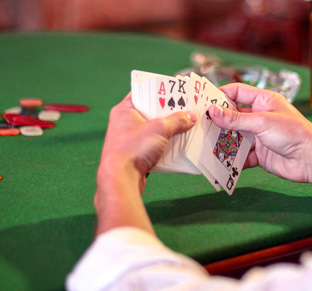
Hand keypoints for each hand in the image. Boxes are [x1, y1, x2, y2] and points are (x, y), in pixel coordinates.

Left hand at [94, 93, 195, 235]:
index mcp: (125, 110)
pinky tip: (179, 145)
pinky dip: (165, 144)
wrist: (121, 179)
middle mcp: (125, 123)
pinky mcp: (136, 154)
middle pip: (151, 112)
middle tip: (187, 109)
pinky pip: (154, 145)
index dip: (160, 91)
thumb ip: (177, 121)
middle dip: (169, 112)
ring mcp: (130, 139)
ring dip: (169, 130)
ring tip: (187, 126)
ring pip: (154, 130)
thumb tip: (190, 116)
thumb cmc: (133, 148)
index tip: (176, 91)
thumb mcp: (159, 129)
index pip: (143, 92)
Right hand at [209, 83, 311, 183]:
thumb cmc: (293, 133)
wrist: (311, 160)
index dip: (220, 94)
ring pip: (235, 137)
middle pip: (233, 116)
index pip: (237, 92)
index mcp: (264, 101)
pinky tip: (220, 160)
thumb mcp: (262, 122)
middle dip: (218, 121)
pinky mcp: (259, 154)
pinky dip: (232, 158)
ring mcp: (259, 136)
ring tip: (205, 143)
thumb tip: (212, 111)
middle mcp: (260, 117)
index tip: (203, 100)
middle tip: (199, 124)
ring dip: (223, 140)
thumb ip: (236, 119)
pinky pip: (241, 156)